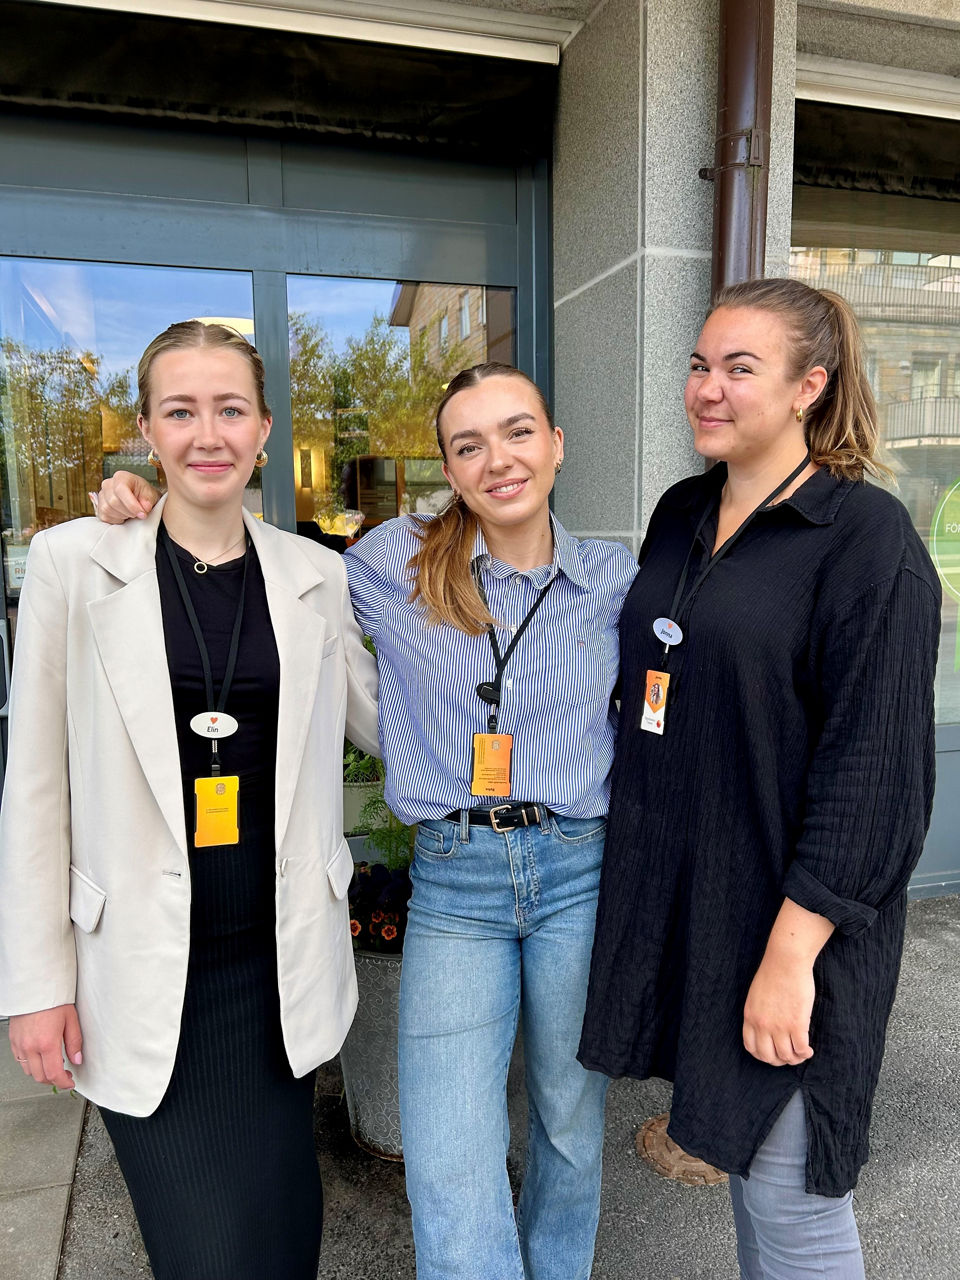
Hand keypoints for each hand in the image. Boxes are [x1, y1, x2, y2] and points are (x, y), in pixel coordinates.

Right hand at [9, 1005, 82, 1089]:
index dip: (63, 1083)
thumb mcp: (71, 1019)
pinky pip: (20, 1060)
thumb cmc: (52, 999)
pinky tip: (40, 1056)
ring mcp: (20, 1044)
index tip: (69, 1082)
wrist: (34, 987)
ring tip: (53, 1064)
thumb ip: (74, 1042)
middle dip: (53, 1080)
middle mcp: (30, 1046)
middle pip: (40, 1076)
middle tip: (64, 1075)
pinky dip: (30, 1064)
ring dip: (41, 1073)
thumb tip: (77, 1059)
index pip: (53, 1074)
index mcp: (47, 1042)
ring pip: (28, 1071)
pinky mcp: (13, 1040)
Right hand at [89, 471, 158, 523]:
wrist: (140, 499)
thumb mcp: (151, 494)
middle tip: (139, 513)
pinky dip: (117, 520)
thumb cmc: (144, 494)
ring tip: (131, 513)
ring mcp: (101, 496)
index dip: (131, 504)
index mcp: (121, 477)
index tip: (142, 513)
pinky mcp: (99, 508)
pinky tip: (124, 515)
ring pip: (107, 510)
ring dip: (123, 516)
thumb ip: (148, 500)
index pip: (120, 490)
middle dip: (129, 511)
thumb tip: (145, 507)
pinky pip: (105, 517)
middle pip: (113, 502)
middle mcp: (108, 484)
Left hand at [742, 952, 814, 1066]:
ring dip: (795, 1058)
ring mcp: (779, 1026)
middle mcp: (762, 1025)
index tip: (773, 1054)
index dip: (763, 1055)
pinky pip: (801, 1049)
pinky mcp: (797, 1024)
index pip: (751, 1047)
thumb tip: (765, 1029)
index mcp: (750, 1016)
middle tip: (789, 1056)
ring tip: (801, 1053)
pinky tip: (809, 1050)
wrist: (786, 961)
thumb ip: (758, 1013)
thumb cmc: (773, 974)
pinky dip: (805, 1053)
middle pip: (768, 1056)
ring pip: (786, 1056)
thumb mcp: (755, 996)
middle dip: (779, 1061)